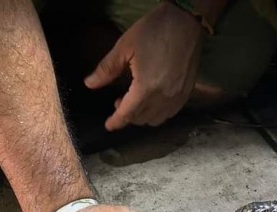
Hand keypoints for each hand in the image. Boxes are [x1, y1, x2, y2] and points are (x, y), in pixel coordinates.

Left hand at [84, 2, 204, 130]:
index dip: (116, 121)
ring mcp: (177, 96)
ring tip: (136, 101)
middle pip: (141, 119)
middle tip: (119, 103)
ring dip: (143, 116)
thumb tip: (89, 84)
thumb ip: (106, 69)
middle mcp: (163, 97)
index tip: (108, 126)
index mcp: (146, 87)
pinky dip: (158, 113)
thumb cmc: (154, 30)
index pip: (127, 113)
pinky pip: (170, 113)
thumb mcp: (125, 47)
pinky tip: (152, 101)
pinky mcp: (187, 92)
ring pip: (156, 119)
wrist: (185, 21)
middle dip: (128, 115)